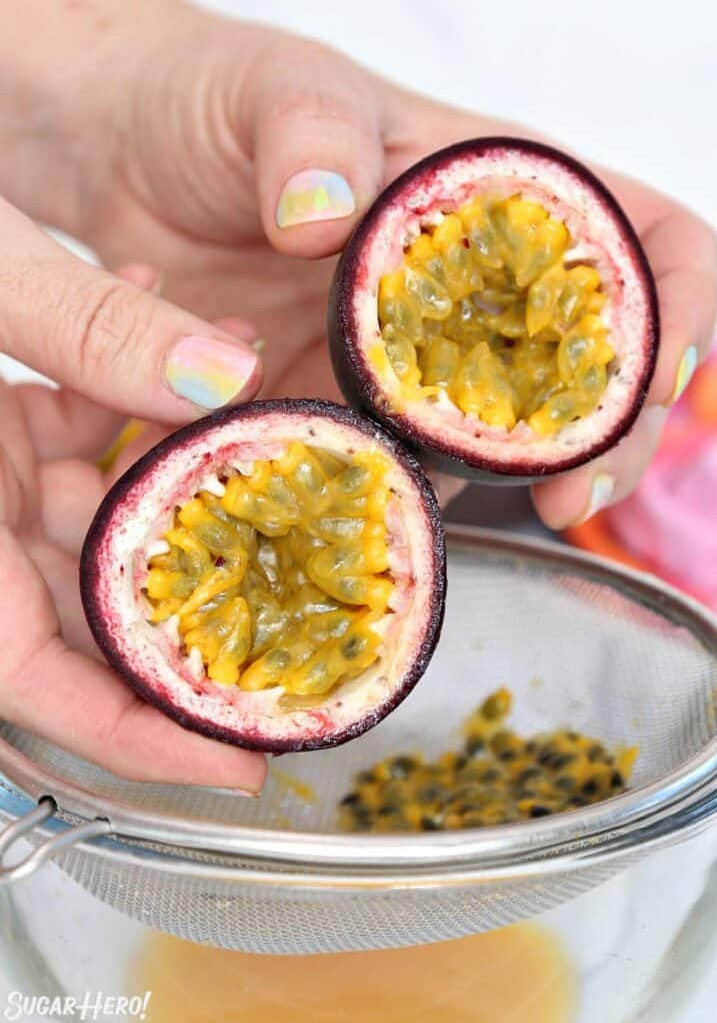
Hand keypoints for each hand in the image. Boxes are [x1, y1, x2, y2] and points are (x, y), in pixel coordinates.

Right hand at [0, 193, 266, 790]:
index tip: (244, 758)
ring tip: (306, 496)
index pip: (24, 675)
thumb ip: (80, 323)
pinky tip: (217, 359)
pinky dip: (161, 425)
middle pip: (90, 616)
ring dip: (205, 504)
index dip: (131, 734)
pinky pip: (103, 450)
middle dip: (202, 623)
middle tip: (321, 630)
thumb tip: (215, 373)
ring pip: (114, 527)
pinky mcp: (19, 423)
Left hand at [67, 10, 716, 525]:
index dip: (672, 307)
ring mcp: (414, 360)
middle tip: (564, 498)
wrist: (128, 155)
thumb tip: (324, 215)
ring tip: (446, 511)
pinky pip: (390, 470)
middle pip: (595, 371)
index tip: (650, 377)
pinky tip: (360, 515)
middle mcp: (478, 286)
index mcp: (503, 192)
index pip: (648, 241)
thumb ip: (308, 132)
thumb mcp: (273, 85)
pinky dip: (388, 500)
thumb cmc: (221, 99)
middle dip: (601, 442)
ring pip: (498, 442)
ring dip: (491, 490)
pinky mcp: (343, 411)